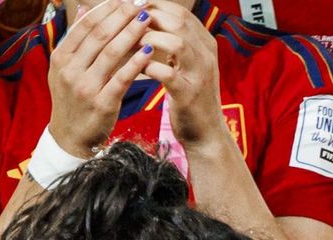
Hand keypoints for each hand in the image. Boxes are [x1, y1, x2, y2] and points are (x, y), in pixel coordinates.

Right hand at [47, 0, 153, 156]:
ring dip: (131, 33)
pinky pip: (122, 78)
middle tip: (140, 3)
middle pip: (99, 36)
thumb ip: (75, 39)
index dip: (107, 10)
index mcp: (61, 57)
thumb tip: (84, 8)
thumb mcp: (65, 69)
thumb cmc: (73, 100)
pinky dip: (136, 63)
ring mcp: (85, 87)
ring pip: (111, 53)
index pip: (86, 26)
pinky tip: (149, 51)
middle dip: (122, 16)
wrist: (70, 137)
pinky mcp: (102, 103)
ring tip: (147, 19)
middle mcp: (70, 70)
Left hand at [132, 3, 228, 149]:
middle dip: (149, 18)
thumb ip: (175, 43)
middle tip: (126, 22)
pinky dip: (148, 67)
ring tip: (129, 43)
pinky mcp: (189, 95)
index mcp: (205, 44)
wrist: (206, 134)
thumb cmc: (190, 97)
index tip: (133, 8)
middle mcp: (206, 56)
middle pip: (178, 22)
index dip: (156, 6)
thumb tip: (147, 20)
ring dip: (148, 39)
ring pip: (176, 43)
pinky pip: (167, 74)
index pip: (181, 13)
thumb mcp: (188, 65)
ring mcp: (200, 75)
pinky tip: (134, 68)